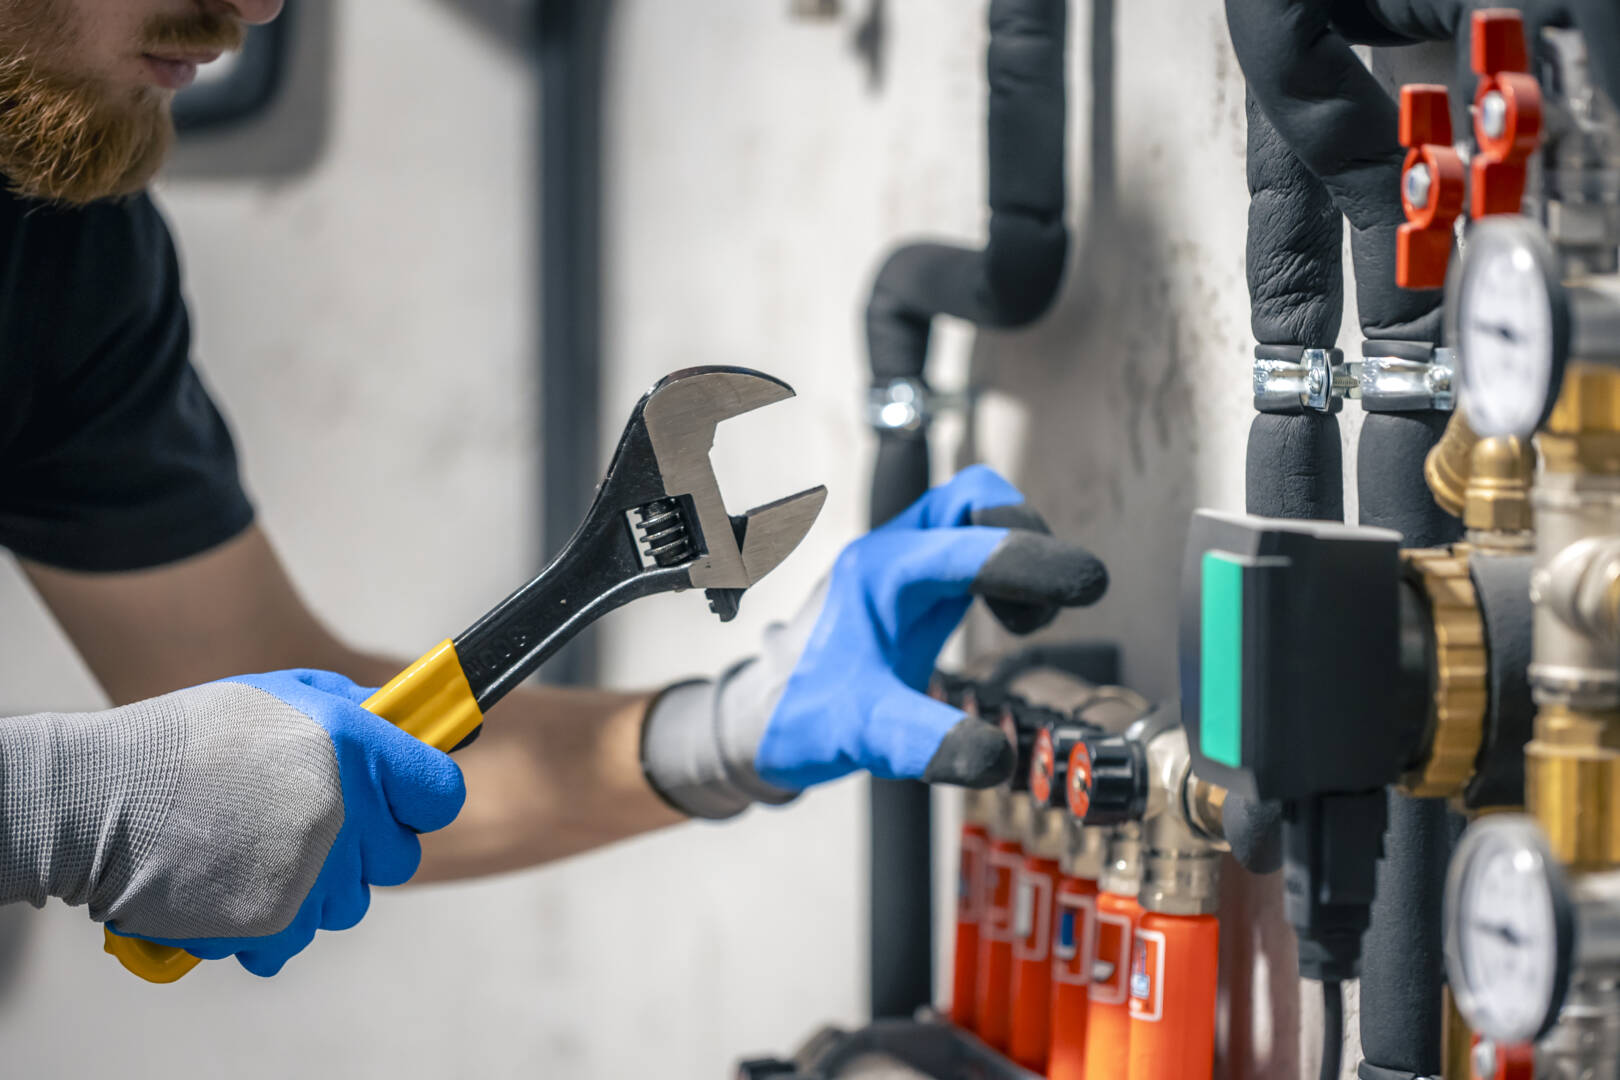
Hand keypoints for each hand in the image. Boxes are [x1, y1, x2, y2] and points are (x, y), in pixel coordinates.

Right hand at [0, 670, 464, 975]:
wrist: (102, 798)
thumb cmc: (193, 739)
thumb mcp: (284, 694)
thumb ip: (355, 710)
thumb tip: (405, 721)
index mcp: (358, 750)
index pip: (441, 793)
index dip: (419, 794)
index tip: (399, 794)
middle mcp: (347, 814)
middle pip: (400, 857)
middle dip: (367, 844)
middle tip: (312, 820)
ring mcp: (313, 874)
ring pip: (349, 903)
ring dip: (318, 885)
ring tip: (258, 848)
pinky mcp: (274, 923)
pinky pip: (298, 940)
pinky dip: (271, 923)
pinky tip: (235, 885)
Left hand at [641, 466, 1107, 817]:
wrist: (760, 717)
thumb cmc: (798, 716)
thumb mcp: (861, 736)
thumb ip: (924, 743)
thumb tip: (996, 758)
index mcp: (878, 575)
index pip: (966, 545)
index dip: (1032, 559)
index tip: (1088, 585)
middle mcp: (891, 555)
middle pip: (974, 498)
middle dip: (1028, 539)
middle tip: (1057, 600)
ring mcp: (904, 563)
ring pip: (975, 515)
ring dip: (1019, 552)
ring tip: (1028, 619)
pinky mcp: (916, 584)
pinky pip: (971, 546)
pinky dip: (1005, 570)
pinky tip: (1010, 618)